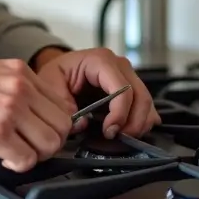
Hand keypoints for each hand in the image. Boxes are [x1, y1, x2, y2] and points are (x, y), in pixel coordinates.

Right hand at [0, 59, 76, 171]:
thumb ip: (13, 86)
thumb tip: (34, 109)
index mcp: (18, 71)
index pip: (62, 103)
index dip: (53, 123)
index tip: (40, 133)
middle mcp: (19, 87)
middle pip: (62, 125)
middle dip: (48, 142)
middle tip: (29, 147)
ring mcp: (9, 109)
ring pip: (50, 143)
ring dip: (35, 155)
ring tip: (15, 153)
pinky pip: (26, 159)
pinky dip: (16, 165)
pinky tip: (1, 159)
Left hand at [34, 48, 160, 138]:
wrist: (60, 70)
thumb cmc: (56, 75)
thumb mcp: (51, 86)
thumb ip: (65, 107)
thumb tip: (84, 124)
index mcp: (100, 60)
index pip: (122, 88)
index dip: (119, 113)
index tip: (109, 132)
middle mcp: (119, 64)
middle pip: (140, 95)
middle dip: (132, 122)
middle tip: (116, 138)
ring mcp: (128, 75)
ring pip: (146, 102)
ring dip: (139, 124)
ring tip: (121, 137)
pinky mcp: (132, 87)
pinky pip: (146, 105)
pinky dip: (142, 121)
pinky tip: (131, 131)